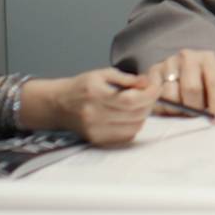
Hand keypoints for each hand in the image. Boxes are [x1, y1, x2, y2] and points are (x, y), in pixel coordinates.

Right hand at [23, 68, 159, 144]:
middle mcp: (95, 115)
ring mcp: (96, 130)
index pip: (131, 99)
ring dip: (143, 114)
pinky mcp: (98, 140)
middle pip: (135, 114)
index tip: (156, 85)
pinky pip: (126, 136)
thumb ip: (125, 78)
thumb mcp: (101, 74)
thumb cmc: (81, 87)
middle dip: (149, 102)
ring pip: (134, 126)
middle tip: (150, 92)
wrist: (58, 105)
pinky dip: (134, 125)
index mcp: (96, 94)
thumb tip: (147, 82)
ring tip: (139, 103)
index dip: (150, 93)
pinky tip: (130, 115)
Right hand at [148, 49, 214, 119]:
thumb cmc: (203, 83)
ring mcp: (168, 63)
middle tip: (195, 115)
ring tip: (182, 108)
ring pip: (171, 95)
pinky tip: (170, 106)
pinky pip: (157, 97)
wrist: (181, 72)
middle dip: (194, 107)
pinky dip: (164, 108)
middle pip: (191, 88)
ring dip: (178, 109)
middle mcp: (187, 56)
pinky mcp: (152, 72)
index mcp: (208, 59)